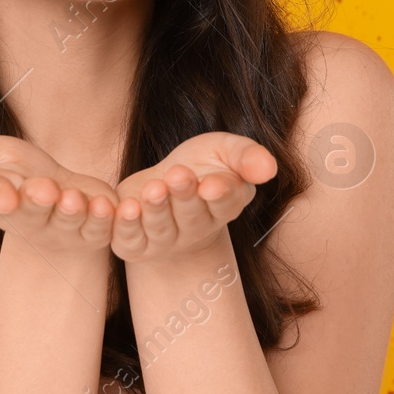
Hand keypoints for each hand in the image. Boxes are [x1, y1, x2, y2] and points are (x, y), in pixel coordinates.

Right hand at [0, 136, 118, 261]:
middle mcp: (29, 222)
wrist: (55, 191)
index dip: (0, 198)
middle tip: (45, 190)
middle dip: (38, 204)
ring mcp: (61, 230)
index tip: (6, 196)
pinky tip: (109, 206)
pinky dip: (105, 219)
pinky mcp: (93, 230)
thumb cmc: (13, 170)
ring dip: (73, 212)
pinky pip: (100, 228)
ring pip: (68, 223)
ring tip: (74, 198)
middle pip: (33, 215)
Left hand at [110, 132, 275, 263]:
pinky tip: (125, 208)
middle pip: (192, 216)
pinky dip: (126, 227)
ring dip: (156, 210)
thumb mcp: (225, 149)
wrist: (163, 184)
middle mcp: (196, 228)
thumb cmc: (200, 164)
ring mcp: (166, 240)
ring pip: (162, 229)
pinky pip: (130, 240)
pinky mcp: (135, 244)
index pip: (225, 203)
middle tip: (178, 175)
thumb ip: (247, 156)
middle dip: (185, 196)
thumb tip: (269, 168)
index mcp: (224, 204)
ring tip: (153, 190)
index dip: (219, 194)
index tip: (212, 184)